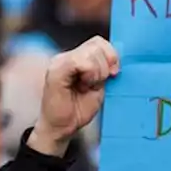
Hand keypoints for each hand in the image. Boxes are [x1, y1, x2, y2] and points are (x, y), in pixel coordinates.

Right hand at [28, 36, 119, 155]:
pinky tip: (83, 86)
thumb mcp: (98, 85)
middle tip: (96, 84)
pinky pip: (79, 62)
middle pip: (97, 45)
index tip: (114, 73)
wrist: (61, 128)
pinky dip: (89, 74)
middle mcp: (65, 56)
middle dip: (105, 66)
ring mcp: (59, 62)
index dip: (111, 55)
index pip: (99, 42)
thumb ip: (104, 69)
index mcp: (76, 57)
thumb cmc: (77, 109)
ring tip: (87, 86)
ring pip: (90, 52)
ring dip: (97, 72)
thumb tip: (115, 57)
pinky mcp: (56, 71)